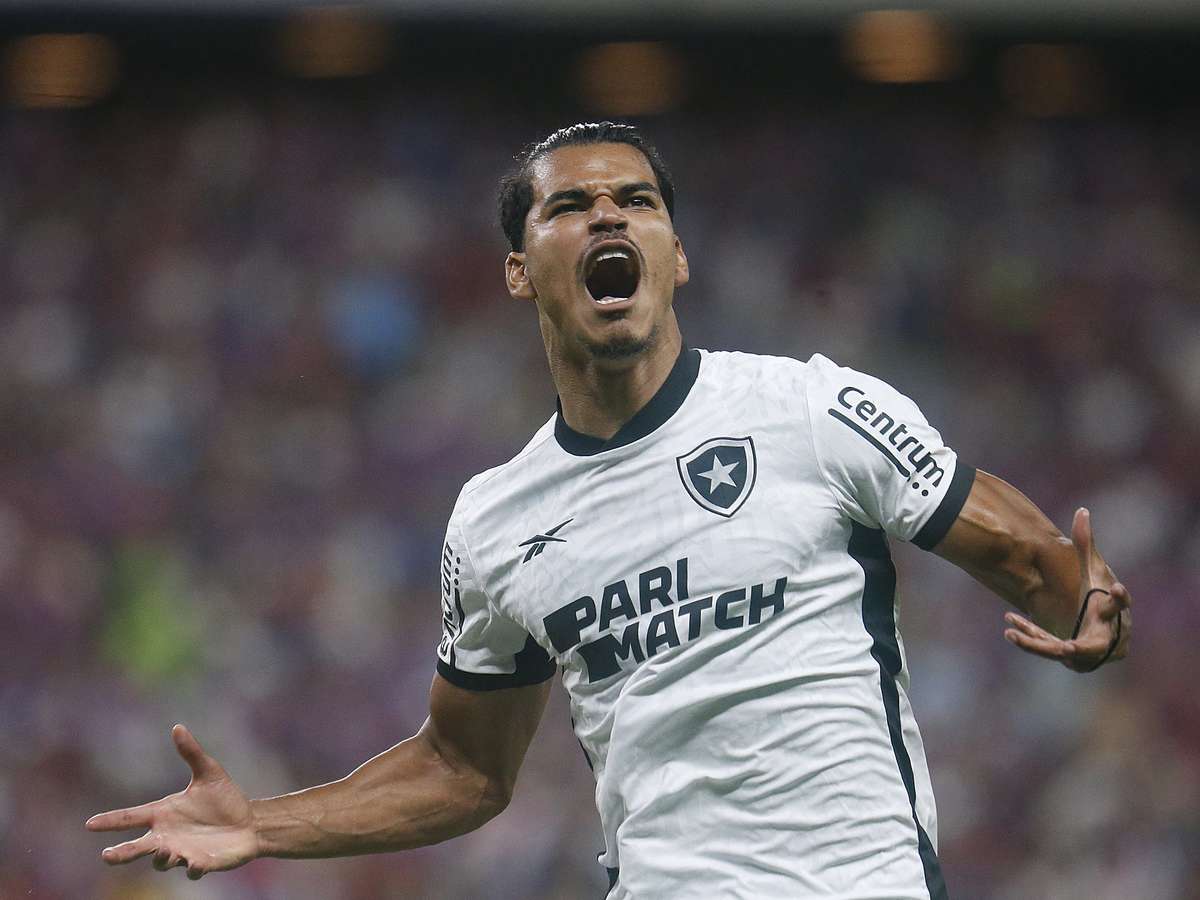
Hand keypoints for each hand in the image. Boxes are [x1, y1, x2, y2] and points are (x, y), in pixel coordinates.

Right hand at [86, 724, 258, 879]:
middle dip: (121, 853)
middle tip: (107, 855)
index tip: (90, 824)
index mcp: (164, 813)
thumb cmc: (225, 799)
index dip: (111, 820)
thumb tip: (177, 727)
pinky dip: (193, 868)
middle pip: (137, 847)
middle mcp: (168, 836)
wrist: (249, 822)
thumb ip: (191, 753)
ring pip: (161, 861)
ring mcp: (183, 852)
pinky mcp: (202, 864)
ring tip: (163, 849)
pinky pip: (193, 870)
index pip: (132, 817)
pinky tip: (197, 864)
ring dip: (161, 857)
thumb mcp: (209, 772)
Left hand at [1003, 507, 1131, 671]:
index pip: (1119, 604)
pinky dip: (1030, 640)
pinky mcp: (1072, 660)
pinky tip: (1009, 629)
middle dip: (1081, 648)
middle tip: (1067, 648)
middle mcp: (1105, 636)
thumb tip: (1082, 510)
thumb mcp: (1092, 570)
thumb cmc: (1098, 596)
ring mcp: (1088, 652)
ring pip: (1060, 650)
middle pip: (1095, 645)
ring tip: (1012, 631)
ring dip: (1037, 642)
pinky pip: (1048, 649)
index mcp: (1110, 611)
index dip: (1120, 598)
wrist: (1101, 628)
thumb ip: (1086, 544)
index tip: (1117, 588)